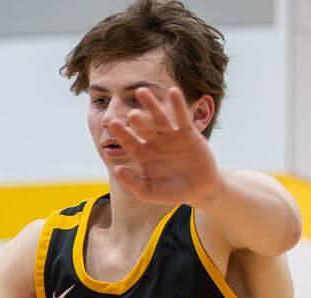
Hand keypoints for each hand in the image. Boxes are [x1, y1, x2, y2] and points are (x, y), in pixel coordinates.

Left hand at [105, 86, 221, 206]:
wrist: (199, 190)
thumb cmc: (171, 192)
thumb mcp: (148, 192)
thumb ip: (132, 182)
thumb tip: (116, 170)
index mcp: (143, 154)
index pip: (129, 141)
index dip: (121, 133)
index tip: (111, 123)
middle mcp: (155, 142)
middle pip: (143, 127)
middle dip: (136, 119)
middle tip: (129, 112)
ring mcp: (171, 136)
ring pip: (160, 118)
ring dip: (152, 105)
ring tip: (142, 92)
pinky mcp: (188, 133)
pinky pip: (181, 117)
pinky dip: (178, 104)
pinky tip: (173, 91)